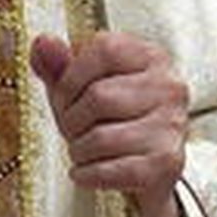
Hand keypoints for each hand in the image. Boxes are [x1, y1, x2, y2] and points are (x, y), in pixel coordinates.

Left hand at [30, 31, 188, 216]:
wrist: (142, 164)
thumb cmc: (107, 114)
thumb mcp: (77, 82)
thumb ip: (56, 62)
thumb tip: (43, 42)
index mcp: (148, 55)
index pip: (103, 50)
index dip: (71, 76)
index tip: (62, 96)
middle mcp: (169, 86)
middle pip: (100, 96)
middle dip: (70, 118)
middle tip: (69, 128)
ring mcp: (173, 125)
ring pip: (104, 137)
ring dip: (78, 149)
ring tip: (79, 150)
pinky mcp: (169, 163)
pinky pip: (115, 170)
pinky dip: (89, 174)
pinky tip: (83, 172)